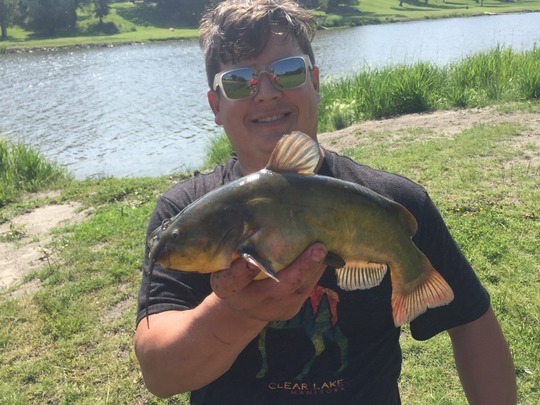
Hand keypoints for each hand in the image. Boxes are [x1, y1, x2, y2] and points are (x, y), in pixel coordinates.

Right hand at [210, 243, 327, 321]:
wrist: (243, 308)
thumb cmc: (234, 272)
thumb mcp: (226, 262)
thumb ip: (237, 246)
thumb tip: (256, 216)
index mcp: (228, 288)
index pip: (232, 281)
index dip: (242, 272)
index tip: (252, 259)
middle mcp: (251, 301)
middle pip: (278, 288)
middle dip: (300, 269)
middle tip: (318, 248)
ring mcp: (273, 308)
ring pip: (298, 288)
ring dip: (314, 267)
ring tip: (326, 247)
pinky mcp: (290, 310)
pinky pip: (307, 288)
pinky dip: (316, 270)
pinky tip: (325, 254)